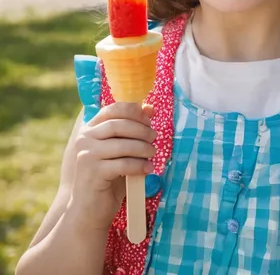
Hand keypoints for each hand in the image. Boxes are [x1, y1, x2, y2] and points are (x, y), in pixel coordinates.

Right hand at [69, 103, 155, 230]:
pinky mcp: (93, 173)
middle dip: (141, 129)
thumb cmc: (108, 179)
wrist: (89, 211)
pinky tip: (148, 169)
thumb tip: (150, 108)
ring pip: (123, 144)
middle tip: (154, 137)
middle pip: (119, 124)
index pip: (112, 109)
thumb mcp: (121, 151)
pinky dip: (140, 165)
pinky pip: (123, 164)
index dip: (133, 111)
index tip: (148, 119)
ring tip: (153, 153)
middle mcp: (84, 139)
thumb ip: (132, 130)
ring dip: (143, 147)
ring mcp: (87, 155)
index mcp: (89, 129)